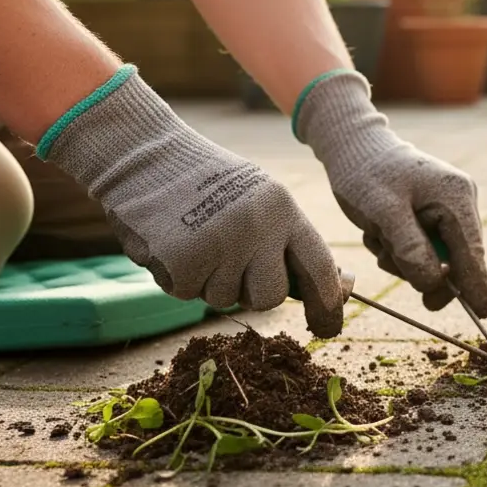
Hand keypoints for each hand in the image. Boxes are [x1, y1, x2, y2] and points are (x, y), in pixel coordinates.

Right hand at [41, 67, 345, 336]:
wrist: (147, 160)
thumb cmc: (210, 184)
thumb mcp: (261, 199)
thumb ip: (290, 241)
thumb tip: (339, 287)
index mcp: (283, 210)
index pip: (319, 266)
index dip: (327, 302)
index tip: (328, 326)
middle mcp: (258, 230)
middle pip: (270, 297)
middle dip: (252, 293)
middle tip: (231, 263)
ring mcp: (221, 247)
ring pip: (224, 298)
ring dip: (209, 280)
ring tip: (197, 238)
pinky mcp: (183, 264)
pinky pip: (188, 293)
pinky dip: (179, 276)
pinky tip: (173, 242)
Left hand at [295, 71, 486, 316]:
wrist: (351, 145)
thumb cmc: (365, 174)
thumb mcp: (383, 213)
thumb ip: (411, 250)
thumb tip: (435, 284)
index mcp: (456, 197)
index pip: (471, 252)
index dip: (476, 285)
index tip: (484, 312)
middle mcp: (460, 200)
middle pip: (455, 258)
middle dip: (421, 267)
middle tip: (387, 259)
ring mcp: (449, 206)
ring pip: (436, 256)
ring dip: (403, 257)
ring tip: (377, 235)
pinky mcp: (433, 211)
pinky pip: (424, 246)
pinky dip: (399, 248)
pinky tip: (380, 231)